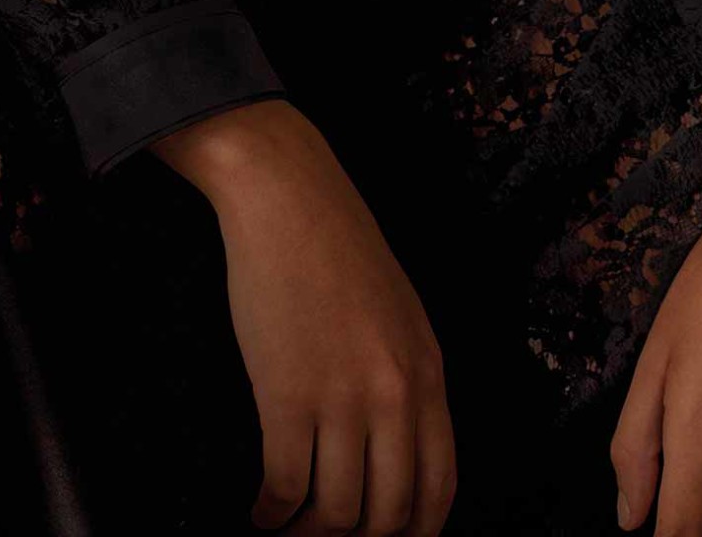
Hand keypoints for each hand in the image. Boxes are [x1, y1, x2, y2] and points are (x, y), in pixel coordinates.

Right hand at [151, 99, 457, 533]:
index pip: (439, 491)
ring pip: (336, 514)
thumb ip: (407, 382)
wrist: (288, 197)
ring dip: (307, 535)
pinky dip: (271, 512)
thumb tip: (393, 455)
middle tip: (325, 536)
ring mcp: (342, 398)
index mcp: (428, 375)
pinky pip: (285, 487)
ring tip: (287, 527)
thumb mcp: (399, 316)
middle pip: (389, 516)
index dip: (412, 534)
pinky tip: (261, 508)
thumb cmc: (337, 248)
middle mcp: (395, 396)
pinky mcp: (287, 395)